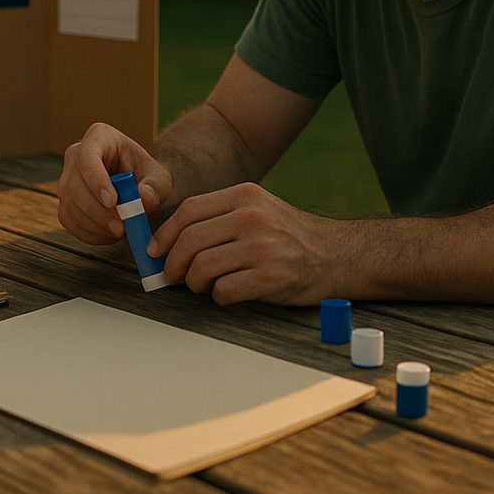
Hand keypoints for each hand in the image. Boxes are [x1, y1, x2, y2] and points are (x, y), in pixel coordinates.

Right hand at [58, 123, 170, 244]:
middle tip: (120, 227)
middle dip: (97, 211)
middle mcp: (76, 154)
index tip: (112, 202)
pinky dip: (88, 233)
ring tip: (119, 231)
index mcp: (98, 137)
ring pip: (69, 205)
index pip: (87, 157)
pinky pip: (69, 221)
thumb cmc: (144, 174)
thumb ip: (156, 186)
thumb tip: (144, 198)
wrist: (135, 184)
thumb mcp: (158, 176)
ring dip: (94, 225)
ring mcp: (66, 178)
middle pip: (74, 185)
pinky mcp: (64, 201)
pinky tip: (108, 234)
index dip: (96, 180)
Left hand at [149, 183, 344, 305]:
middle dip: (173, 264)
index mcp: (245, 196)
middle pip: (190, 240)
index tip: (155, 251)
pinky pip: (224, 291)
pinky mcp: (270, 277)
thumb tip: (171, 241)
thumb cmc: (291, 237)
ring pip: (201, 267)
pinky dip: (217, 297)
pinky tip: (227, 294)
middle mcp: (252, 217)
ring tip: (203, 286)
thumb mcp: (259, 209)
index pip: (189, 211)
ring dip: (194, 283)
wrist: (338, 255)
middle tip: (171, 277)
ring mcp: (262, 247)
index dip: (164, 234)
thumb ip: (221, 217)